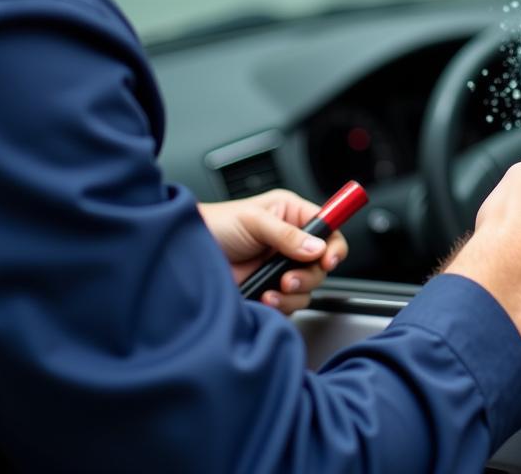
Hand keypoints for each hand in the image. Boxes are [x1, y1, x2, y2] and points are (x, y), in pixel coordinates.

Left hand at [198, 189, 347, 314]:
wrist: (187, 256)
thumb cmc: (216, 225)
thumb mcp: (253, 220)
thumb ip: (286, 234)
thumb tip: (316, 247)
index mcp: (291, 215)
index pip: (328, 228)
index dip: (333, 245)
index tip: (328, 259)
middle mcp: (291, 241)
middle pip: (321, 263)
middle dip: (308, 274)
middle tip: (289, 277)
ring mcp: (280, 267)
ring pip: (308, 287)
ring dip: (293, 292)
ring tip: (273, 288)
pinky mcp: (270, 289)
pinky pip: (290, 303)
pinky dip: (281, 305)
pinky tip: (264, 297)